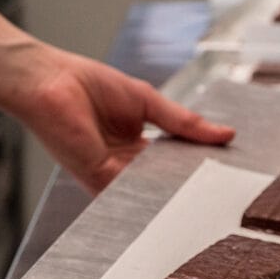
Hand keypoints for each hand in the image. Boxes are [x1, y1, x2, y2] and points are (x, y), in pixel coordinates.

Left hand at [17, 46, 234, 192]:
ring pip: (154, 194)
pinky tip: (181, 195)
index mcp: (137, 151)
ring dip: (180, 194)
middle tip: (229, 190)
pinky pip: (134, 194)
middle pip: (168, 184)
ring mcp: (113, 179)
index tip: (230, 172)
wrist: (49, 81)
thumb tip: (226, 134)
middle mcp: (126, 169)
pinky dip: (157, 194)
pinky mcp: (101, 181)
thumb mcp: (149, 102)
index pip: (176, 167)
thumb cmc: (88, 85)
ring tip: (213, 197)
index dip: (201, 168)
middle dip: (194, 186)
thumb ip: (185, 123)